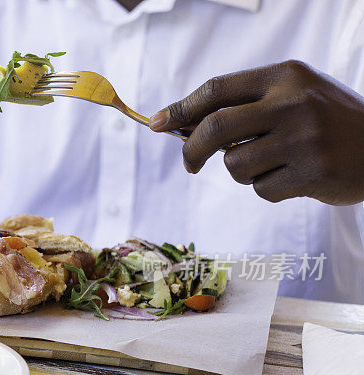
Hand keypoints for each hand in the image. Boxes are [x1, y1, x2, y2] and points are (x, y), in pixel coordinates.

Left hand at [149, 60, 363, 204]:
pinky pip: (261, 190)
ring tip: (273, 164)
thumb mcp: (293, 96)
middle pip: (215, 128)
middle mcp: (294, 103)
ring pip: (236, 165)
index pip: (217, 89)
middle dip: (191, 150)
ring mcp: (304, 138)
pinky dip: (268, 189)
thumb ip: (244, 105)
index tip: (157, 123)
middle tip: (189, 163)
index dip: (181, 108)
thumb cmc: (326, 121)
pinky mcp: (312, 173)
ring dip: (242, 172)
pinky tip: (294, 177)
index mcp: (285, 76)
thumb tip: (183, 126)